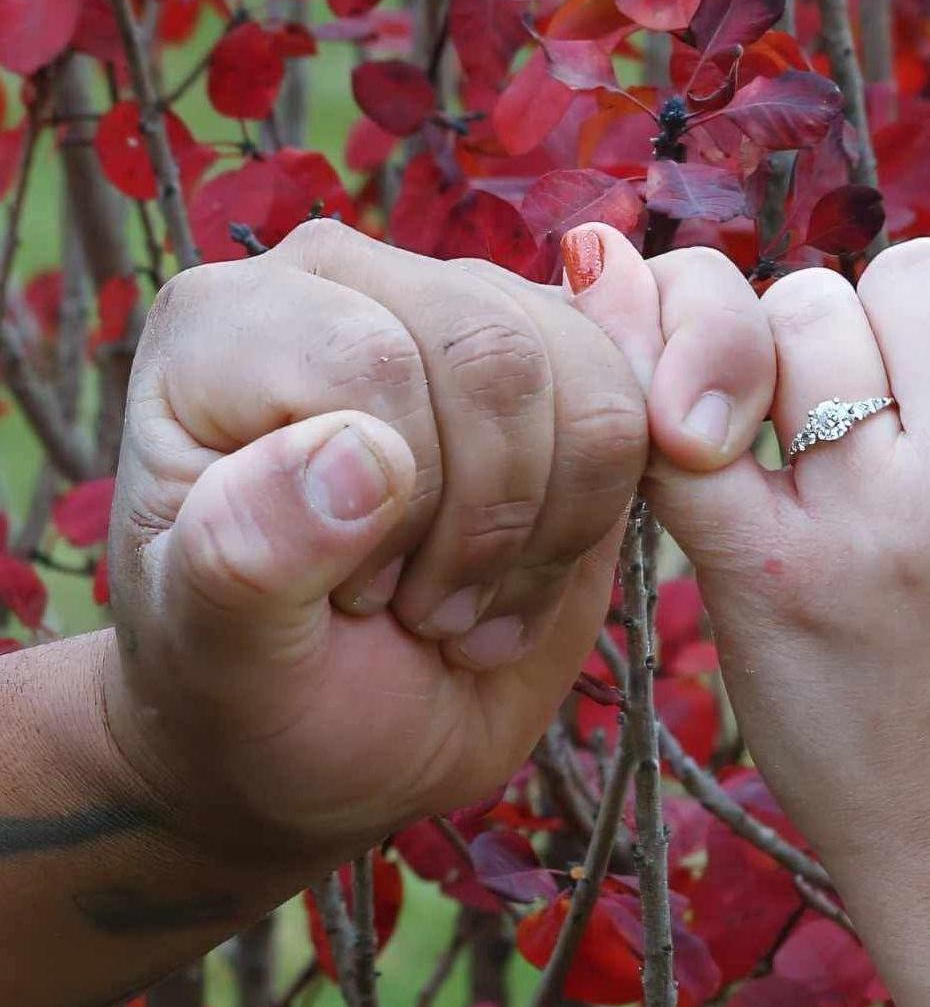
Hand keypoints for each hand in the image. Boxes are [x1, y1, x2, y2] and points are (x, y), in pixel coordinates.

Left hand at [102, 219, 654, 868]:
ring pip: (585, 374)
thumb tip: (363, 455)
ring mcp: (463, 308)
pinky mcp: (552, 360)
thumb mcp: (221, 653)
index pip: (371, 359)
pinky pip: (631, 403)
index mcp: (228, 328)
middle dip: (487, 521)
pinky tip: (524, 579)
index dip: (400, 501)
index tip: (360, 596)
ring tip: (471, 605)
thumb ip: (245, 551)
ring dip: (547, 528)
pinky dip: (593, 518)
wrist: (339, 722)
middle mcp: (348, 285)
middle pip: (495, 352)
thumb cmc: (259, 684)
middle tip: (428, 614)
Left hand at [575, 200, 929, 925]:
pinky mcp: (765, 579)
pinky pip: (684, 418)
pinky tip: (637, 325)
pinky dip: (660, 366)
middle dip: (902, 331)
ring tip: (850, 456)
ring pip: (796, 320)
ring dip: (808, 364)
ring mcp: (875, 525)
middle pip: (899, 274)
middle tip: (918, 429)